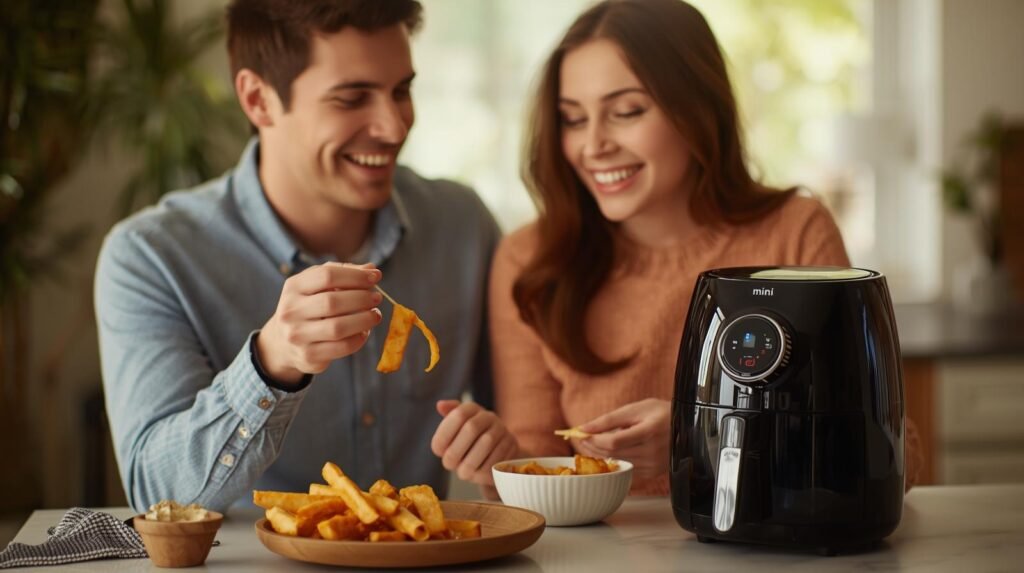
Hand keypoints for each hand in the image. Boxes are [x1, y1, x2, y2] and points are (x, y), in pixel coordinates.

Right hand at [256, 262, 382, 384]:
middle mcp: (291, 311)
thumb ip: (344, 274)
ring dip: (364, 320)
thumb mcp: (318, 285)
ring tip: (375, 315)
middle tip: (377, 298)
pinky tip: (364, 331)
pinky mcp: (308, 356)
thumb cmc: (308, 307)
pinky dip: (359, 339)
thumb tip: (372, 269)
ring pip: (338, 327)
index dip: (355, 276)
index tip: (375, 278)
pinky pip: (341, 347)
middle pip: (332, 302)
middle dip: (361, 298)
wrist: (284, 342)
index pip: (327, 276)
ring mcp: (297, 335)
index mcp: (294, 287)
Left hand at [431, 400, 518, 486]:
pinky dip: (485, 469)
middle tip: (449, 465)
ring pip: (486, 442)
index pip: (459, 414)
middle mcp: (489, 416)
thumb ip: (447, 419)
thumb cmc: (469, 443)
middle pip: (471, 428)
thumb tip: (440, 405)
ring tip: (463, 473)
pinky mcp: (512, 445)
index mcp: (472, 409)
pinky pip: (499, 455)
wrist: (497, 453)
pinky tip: (477, 474)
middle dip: (457, 450)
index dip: (445, 433)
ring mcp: (502, 429)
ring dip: (470, 462)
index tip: (438, 451)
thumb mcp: (455, 431)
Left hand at [574, 398, 670, 479]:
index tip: (581, 433)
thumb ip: (609, 419)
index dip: (594, 439)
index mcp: (649, 432)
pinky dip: (614, 462)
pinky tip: (607, 453)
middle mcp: (653, 452)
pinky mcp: (653, 473)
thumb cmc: (661, 413)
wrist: (688, 427)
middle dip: (593, 446)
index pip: (614, 441)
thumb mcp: (636, 409)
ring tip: (592, 444)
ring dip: (600, 455)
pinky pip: (626, 470)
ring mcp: (654, 465)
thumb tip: (584, 427)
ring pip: (618, 463)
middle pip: (613, 453)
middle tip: (581, 438)